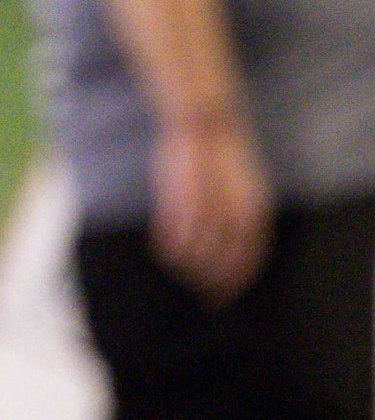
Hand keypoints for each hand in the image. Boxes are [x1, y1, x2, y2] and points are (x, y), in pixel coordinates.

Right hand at [150, 111, 271, 301]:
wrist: (204, 122)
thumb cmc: (224, 156)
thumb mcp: (245, 188)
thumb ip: (243, 217)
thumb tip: (237, 246)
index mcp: (254, 209)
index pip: (250, 255)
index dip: (239, 277)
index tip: (228, 294)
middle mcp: (232, 210)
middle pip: (224, 258)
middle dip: (215, 281)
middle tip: (208, 297)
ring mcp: (205, 203)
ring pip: (198, 249)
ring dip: (192, 268)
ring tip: (185, 277)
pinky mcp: (179, 195)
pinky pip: (174, 231)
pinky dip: (170, 247)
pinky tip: (166, 255)